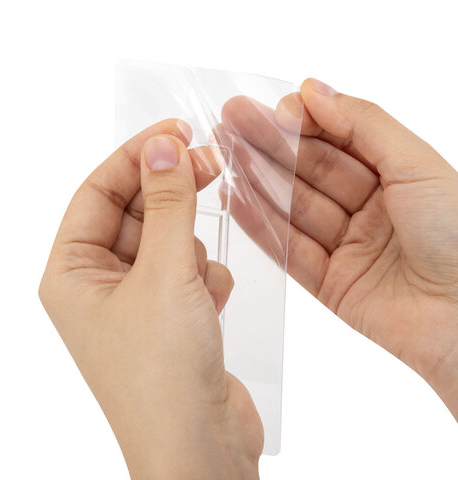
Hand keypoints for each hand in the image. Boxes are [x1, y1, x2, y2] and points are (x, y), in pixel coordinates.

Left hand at [39, 120, 262, 478]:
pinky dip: (203, 276)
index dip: (136, 156)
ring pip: (165, 240)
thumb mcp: (164, 274)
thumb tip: (163, 147)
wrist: (202, 448)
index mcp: (72, 273)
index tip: (175, 131)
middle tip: (211, 162)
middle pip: (134, 212)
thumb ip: (166, 205)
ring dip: (189, 245)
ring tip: (201, 275)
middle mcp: (99, 285)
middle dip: (171, 191)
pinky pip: (186, 270)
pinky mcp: (171, 316)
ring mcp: (136, 302)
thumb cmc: (165, 373)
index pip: (99, 191)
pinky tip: (211, 303)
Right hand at [220, 80, 457, 419]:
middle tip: (231, 123)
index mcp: (395, 177)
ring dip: (259, 182)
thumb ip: (363, 124)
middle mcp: (369, 210)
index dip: (304, 124)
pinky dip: (262, 226)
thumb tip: (314, 90)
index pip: (338, 142)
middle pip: (310, 174)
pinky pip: (291, 251)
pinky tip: (237, 200)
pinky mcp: (330, 284)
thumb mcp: (417, 165)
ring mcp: (347, 248)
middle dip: (270, 147)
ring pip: (295, 210)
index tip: (273, 109)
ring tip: (225, 156)